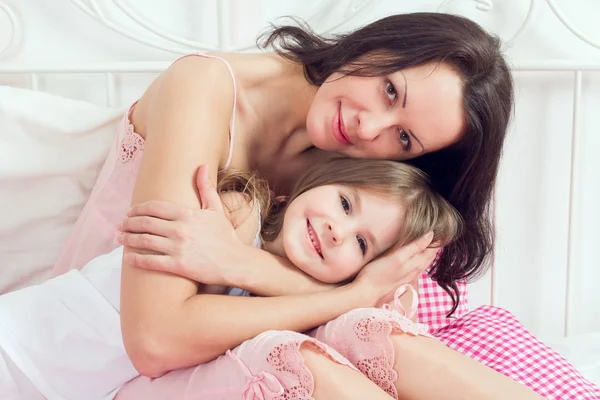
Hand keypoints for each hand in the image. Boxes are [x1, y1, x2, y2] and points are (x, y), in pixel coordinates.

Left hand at [118, 164, 242, 285]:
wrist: (235, 261)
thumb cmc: (225, 236)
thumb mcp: (216, 209)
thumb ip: (206, 188)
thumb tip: (202, 166)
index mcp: (187, 214)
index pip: (155, 207)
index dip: (139, 209)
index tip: (130, 211)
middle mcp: (180, 229)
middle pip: (146, 223)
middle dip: (129, 223)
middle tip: (120, 225)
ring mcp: (178, 247)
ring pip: (144, 240)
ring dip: (128, 238)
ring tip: (119, 238)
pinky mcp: (178, 265)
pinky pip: (151, 261)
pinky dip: (136, 259)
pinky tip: (127, 257)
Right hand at [353, 231, 436, 306]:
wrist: (366, 294)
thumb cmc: (378, 273)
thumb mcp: (397, 256)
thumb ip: (415, 246)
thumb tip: (431, 235)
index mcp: (416, 264)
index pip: (432, 250)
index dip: (436, 241)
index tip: (439, 230)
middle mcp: (415, 273)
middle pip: (428, 258)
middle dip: (433, 247)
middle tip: (436, 236)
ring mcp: (408, 280)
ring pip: (422, 265)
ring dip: (426, 256)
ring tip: (427, 246)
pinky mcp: (400, 283)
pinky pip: (414, 271)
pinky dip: (418, 263)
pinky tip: (413, 262)